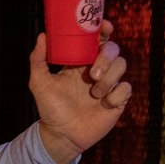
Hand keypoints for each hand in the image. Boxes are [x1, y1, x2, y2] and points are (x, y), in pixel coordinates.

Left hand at [29, 19, 130, 163]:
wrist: (61, 136)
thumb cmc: (51, 109)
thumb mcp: (39, 83)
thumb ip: (38, 60)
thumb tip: (43, 36)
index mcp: (80, 61)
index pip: (97, 39)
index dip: (104, 29)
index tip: (105, 27)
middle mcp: (96, 69)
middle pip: (113, 49)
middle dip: (106, 58)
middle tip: (93, 74)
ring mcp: (108, 84)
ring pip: (122, 65)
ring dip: (109, 78)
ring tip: (94, 94)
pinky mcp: (117, 99)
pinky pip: (126, 88)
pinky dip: (116, 95)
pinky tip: (103, 104)